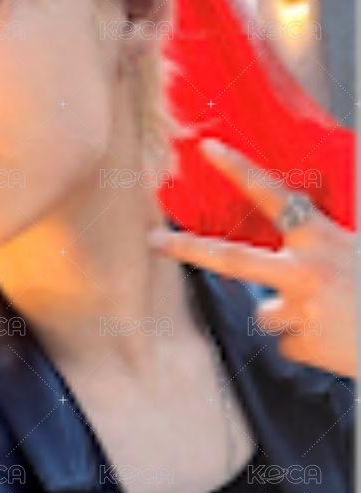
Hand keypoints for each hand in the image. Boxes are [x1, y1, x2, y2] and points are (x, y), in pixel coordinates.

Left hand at [149, 138, 356, 378]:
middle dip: (187, 248)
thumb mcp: (357, 245)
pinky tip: (335, 340)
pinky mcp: (301, 344)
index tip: (207, 148)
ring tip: (331, 317)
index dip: (240, 170)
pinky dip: (305, 342)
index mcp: (323, 239)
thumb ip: (322, 238)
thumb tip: (297, 219)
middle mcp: (305, 271)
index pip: (274, 197)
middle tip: (153, 241)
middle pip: (232, 259)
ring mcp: (300, 309)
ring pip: (265, 313)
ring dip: (288, 315)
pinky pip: (287, 342)